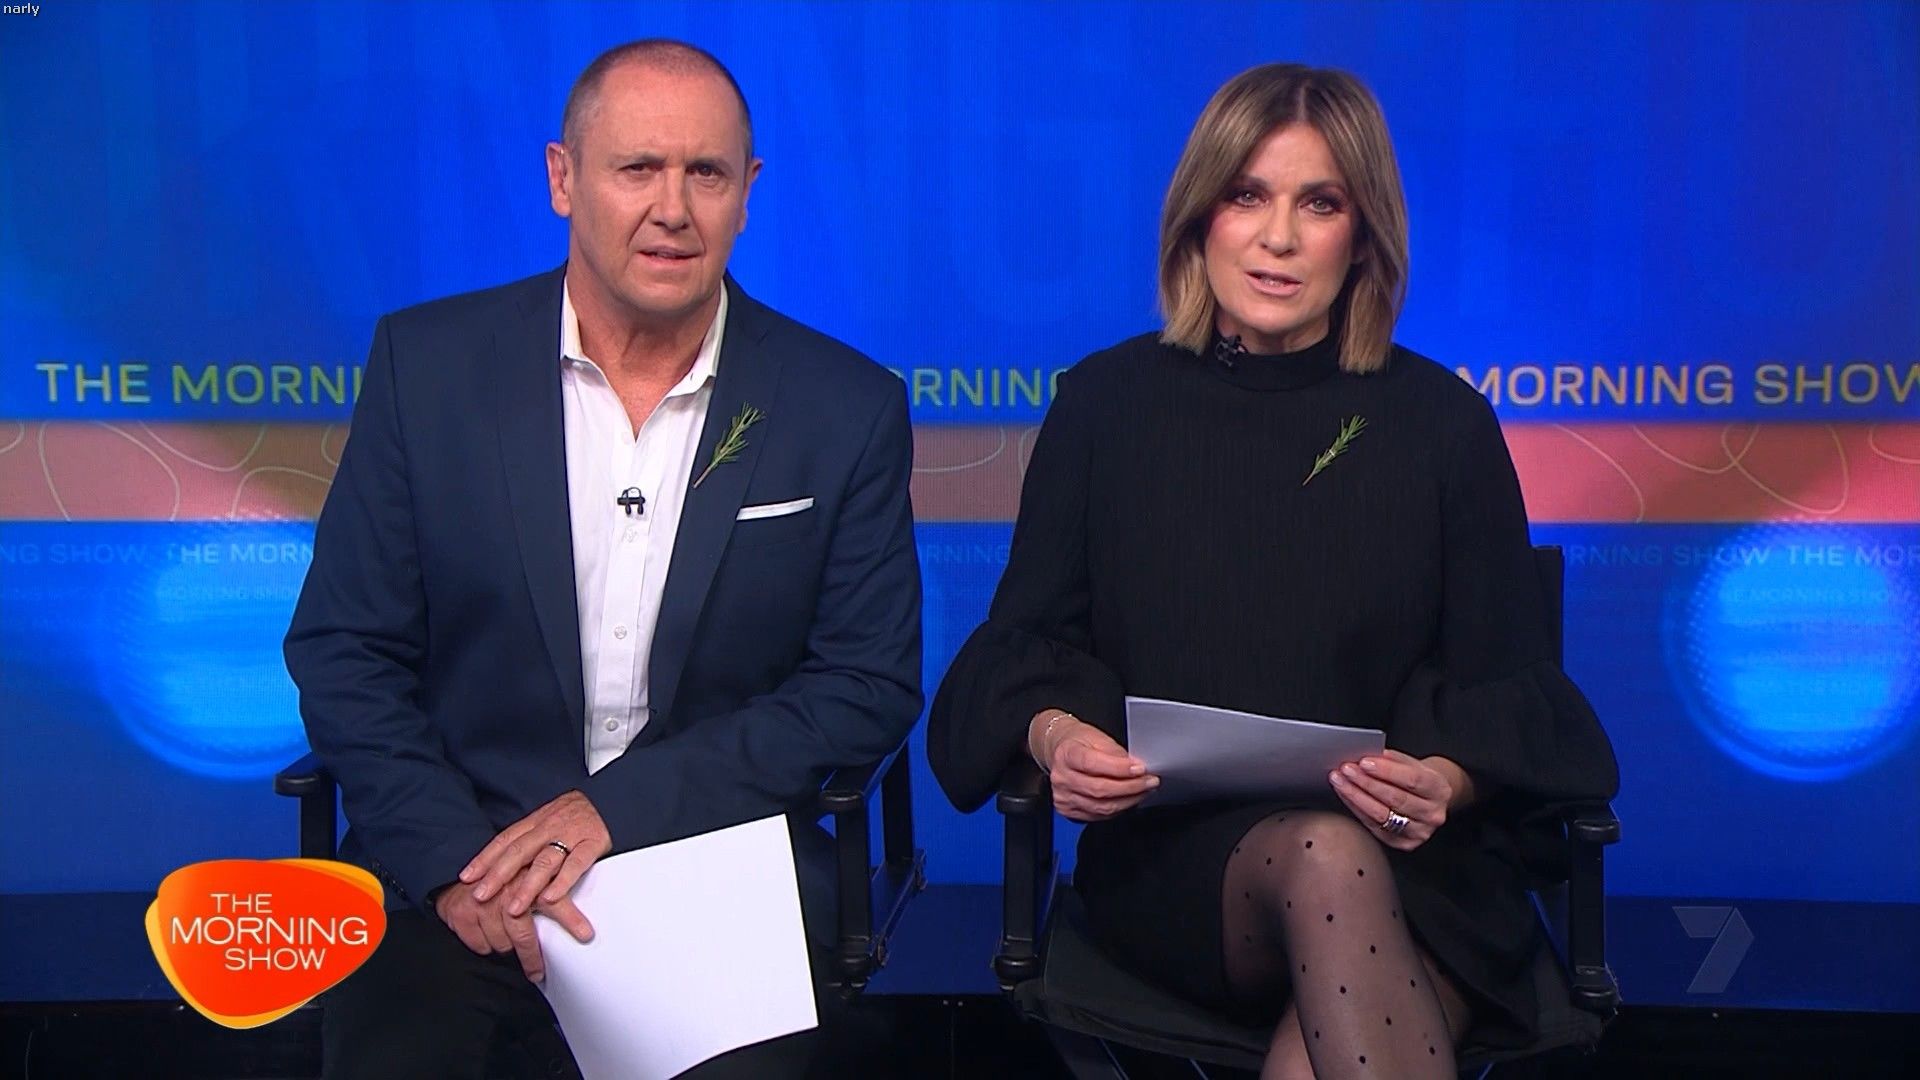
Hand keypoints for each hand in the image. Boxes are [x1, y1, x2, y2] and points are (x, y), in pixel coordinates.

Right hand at [434, 876, 594, 982]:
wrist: (469, 874)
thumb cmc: (508, 881)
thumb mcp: (534, 880)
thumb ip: (552, 894)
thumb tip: (583, 924)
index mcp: (529, 875)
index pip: (552, 900)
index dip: (569, 917)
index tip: (585, 935)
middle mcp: (504, 884)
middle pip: (521, 929)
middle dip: (530, 954)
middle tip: (536, 971)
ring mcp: (480, 899)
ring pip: (500, 941)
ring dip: (505, 947)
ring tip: (508, 943)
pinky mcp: (460, 911)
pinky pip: (479, 944)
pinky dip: (485, 946)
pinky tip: (488, 937)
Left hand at [460, 790, 610, 918]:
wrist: (612, 800)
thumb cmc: (575, 816)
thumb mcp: (546, 821)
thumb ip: (526, 840)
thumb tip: (497, 864)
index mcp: (535, 822)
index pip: (504, 840)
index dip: (484, 859)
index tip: (467, 877)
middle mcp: (549, 828)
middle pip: (518, 852)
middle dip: (497, 875)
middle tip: (480, 896)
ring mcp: (571, 836)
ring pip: (544, 861)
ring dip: (527, 886)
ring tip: (513, 908)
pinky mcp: (593, 844)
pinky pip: (576, 864)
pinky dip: (562, 882)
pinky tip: (550, 898)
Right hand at [1032, 712, 1158, 821]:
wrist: (1061, 750)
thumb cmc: (1080, 742)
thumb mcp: (1098, 738)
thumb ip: (1116, 754)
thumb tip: (1137, 768)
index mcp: (1066, 754)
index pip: (1093, 764)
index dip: (1119, 769)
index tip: (1141, 768)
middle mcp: (1061, 777)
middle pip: (1099, 789)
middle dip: (1131, 787)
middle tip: (1150, 781)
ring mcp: (1063, 796)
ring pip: (1102, 806)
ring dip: (1128, 800)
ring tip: (1144, 791)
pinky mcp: (1068, 810)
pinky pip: (1099, 815)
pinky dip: (1118, 809)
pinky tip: (1128, 799)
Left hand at [1327, 749, 1468, 851]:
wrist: (1428, 800)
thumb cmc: (1417, 780)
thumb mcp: (1412, 764)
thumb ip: (1393, 760)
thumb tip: (1368, 755)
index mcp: (1439, 790)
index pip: (1412, 780)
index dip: (1387, 771)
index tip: (1364, 762)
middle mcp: (1433, 814)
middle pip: (1395, 798)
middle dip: (1366, 783)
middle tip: (1346, 770)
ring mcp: (1419, 832)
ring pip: (1382, 814)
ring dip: (1356, 796)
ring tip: (1340, 782)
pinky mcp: (1403, 843)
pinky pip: (1374, 826)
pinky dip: (1357, 809)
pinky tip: (1346, 796)